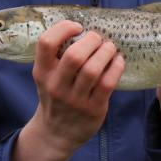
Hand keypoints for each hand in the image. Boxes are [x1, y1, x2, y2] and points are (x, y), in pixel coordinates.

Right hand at [12, 21, 124, 160]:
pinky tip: (118, 61)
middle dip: (91, 41)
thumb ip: (58, 56)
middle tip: (97, 38)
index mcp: (42, 72)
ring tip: (110, 47)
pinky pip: (108, 83)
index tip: (77, 27)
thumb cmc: (55, 95)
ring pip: (93, 69)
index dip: (63, 28)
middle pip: (75, 56)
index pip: (46, 43)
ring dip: (106, 52)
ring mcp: (74, 99)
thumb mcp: (47, 76)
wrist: (56, 133)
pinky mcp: (93, 109)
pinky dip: (116, 67)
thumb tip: (86, 27)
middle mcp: (56, 86)